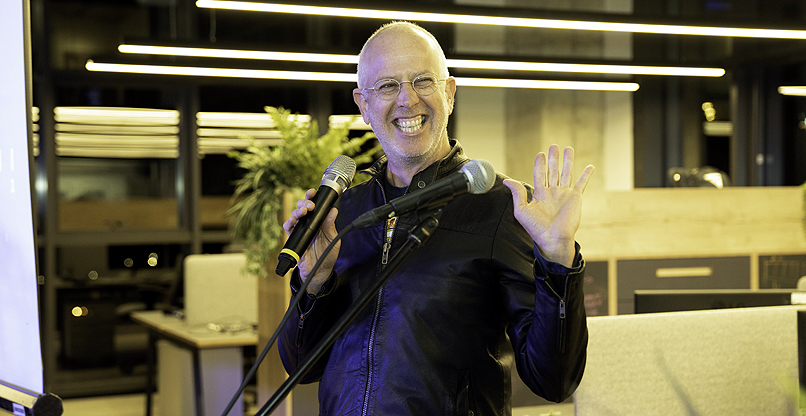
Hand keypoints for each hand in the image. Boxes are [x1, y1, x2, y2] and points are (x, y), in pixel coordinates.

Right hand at [282, 188, 339, 294]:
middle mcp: (309, 223)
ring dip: (297, 211)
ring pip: (295, 214)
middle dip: (304, 203)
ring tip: (303, 213)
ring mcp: (300, 230)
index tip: (313, 192)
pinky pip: (288, 227)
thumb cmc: (327, 254)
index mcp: (319, 221)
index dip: (312, 197)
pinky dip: (289, 222)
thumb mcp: (332, 239)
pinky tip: (293, 221)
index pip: (315, 205)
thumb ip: (331, 225)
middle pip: (303, 207)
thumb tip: (333, 210)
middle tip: (310, 206)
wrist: (319, 271)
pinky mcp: (293, 238)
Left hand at [503, 145, 593, 267]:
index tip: (540, 154)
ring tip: (568, 149)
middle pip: (553, 171)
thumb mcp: (522, 210)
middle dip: (553, 158)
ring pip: (566, 173)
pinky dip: (586, 175)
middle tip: (553, 146)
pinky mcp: (575, 198)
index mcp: (540, 194)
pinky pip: (582, 184)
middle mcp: (552, 192)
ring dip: (567, 161)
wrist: (553, 239)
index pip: (539, 174)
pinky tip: (589, 166)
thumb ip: (517, 194)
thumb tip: (507, 180)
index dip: (539, 164)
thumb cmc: (536, 228)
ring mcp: (564, 195)